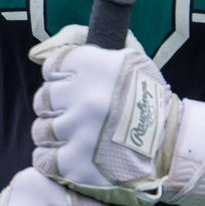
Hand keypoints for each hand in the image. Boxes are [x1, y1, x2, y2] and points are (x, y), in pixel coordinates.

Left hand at [30, 24, 175, 205]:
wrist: (170, 143)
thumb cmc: (145, 95)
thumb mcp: (124, 53)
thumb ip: (78, 39)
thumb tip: (34, 55)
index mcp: (94, 66)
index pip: (52, 67)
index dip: (61, 77)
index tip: (73, 87)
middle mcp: (84, 97)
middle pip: (43, 99)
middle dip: (56, 106)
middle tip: (74, 114)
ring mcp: (78, 132)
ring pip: (40, 130)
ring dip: (53, 133)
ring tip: (73, 135)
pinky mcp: (76, 165)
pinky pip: (43, 159)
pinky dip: (50, 158)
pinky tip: (66, 155)